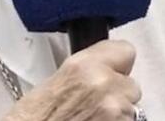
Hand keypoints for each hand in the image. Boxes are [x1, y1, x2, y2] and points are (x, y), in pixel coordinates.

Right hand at [4, 40, 140, 120]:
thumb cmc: (33, 119)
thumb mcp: (54, 83)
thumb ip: (85, 71)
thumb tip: (104, 69)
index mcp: (84, 66)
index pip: (126, 51)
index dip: (118, 64)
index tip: (112, 70)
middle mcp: (103, 85)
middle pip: (131, 84)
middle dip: (118, 93)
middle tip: (94, 103)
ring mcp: (114, 111)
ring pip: (130, 109)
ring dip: (117, 113)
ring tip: (90, 117)